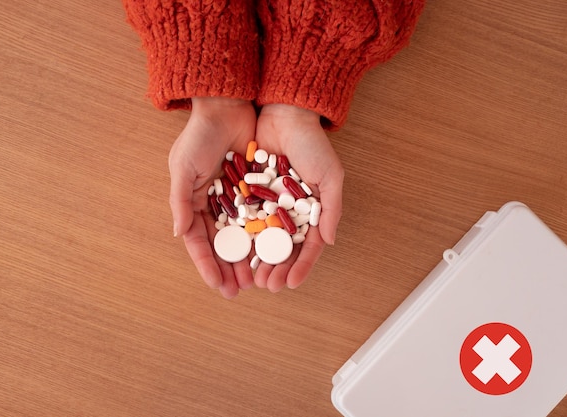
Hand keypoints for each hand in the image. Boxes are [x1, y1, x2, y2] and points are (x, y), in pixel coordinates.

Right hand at [168, 97, 256, 298]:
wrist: (227, 107)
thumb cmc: (200, 137)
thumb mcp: (183, 168)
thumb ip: (180, 201)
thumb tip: (179, 234)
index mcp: (195, 203)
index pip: (199, 242)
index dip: (207, 264)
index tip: (216, 285)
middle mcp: (216, 205)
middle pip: (224, 245)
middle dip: (229, 269)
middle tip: (239, 291)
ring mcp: (239, 199)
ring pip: (245, 237)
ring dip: (249, 259)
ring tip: (257, 279)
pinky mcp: (259, 189)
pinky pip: (262, 217)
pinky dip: (266, 236)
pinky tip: (272, 253)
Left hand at [254, 104, 343, 291]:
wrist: (284, 115)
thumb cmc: (312, 145)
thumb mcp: (330, 176)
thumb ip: (331, 210)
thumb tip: (329, 242)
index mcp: (310, 211)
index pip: (306, 246)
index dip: (300, 266)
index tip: (290, 283)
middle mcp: (287, 212)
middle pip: (281, 248)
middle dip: (274, 269)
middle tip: (266, 286)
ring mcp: (267, 204)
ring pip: (260, 239)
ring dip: (255, 261)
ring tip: (249, 278)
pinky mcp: (247, 193)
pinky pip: (242, 219)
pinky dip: (239, 238)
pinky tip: (234, 254)